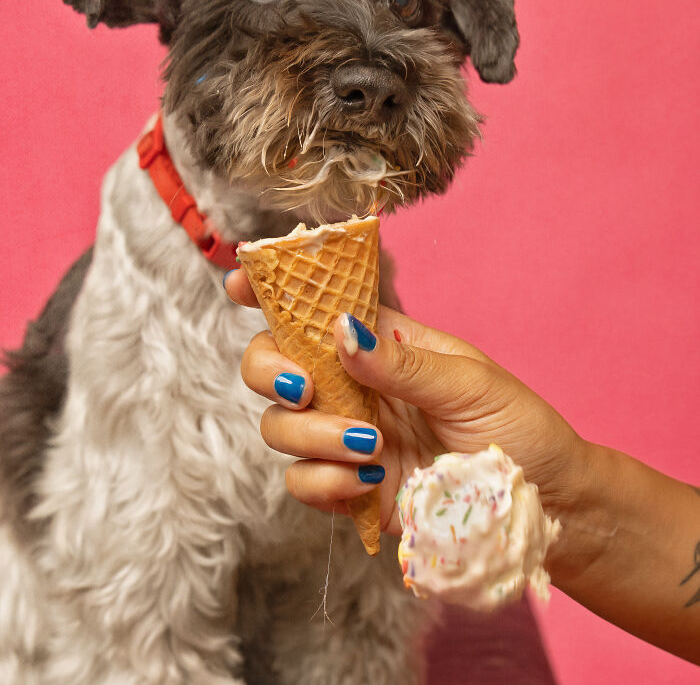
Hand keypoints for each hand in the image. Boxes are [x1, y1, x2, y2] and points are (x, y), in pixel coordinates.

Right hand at [225, 269, 585, 537]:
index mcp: (382, 344)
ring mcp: (346, 437)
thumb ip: (402, 361)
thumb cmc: (516, 428)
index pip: (318, 308)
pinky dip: (323, 482)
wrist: (543, 503)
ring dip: (310, 435)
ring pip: (279, 425)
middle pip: (273, 365)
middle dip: (271, 371)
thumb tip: (339, 330)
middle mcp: (353, 386)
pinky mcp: (349, 488)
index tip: (241, 282)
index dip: (273, 292)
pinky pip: (302, 481)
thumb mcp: (468, 382)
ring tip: (370, 448)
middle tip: (305, 387)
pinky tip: (368, 483)